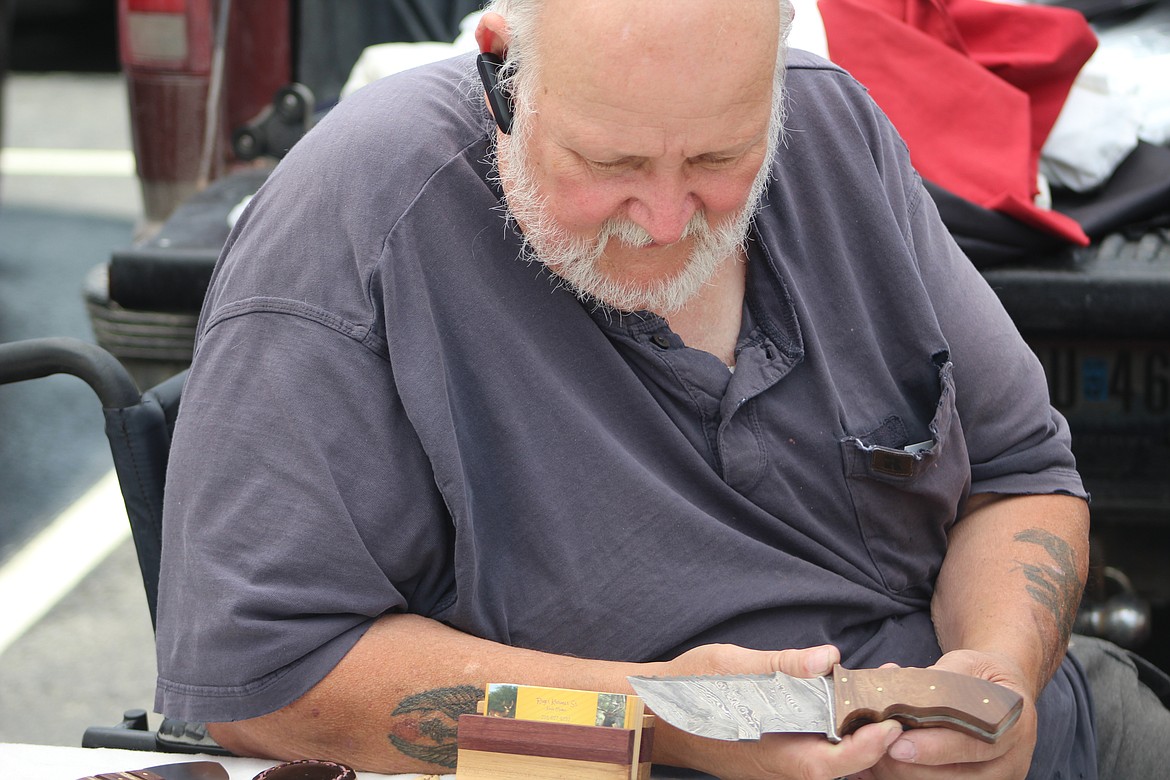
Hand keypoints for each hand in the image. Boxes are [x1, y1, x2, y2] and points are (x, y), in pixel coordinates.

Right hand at [648, 643, 902, 779]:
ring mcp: (772, 766)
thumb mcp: (732, 667)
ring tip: (873, 693)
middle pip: (838, 765)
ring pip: (826, 759)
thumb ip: (782, 666)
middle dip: (871, 736)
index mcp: (771, 754)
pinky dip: (830, 730)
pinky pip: (809, 750)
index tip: (891, 721)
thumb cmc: (687, 689)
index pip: (832, 763)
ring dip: (853, 732)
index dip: (867, 746)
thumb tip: (828, 659)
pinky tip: (837, 701)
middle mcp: (776, 768)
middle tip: (894, 697)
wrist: (650, 712)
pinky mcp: (768, 757)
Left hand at [855, 650, 1036, 779]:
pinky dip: (902, 777)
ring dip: (901, 774)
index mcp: (1012, 726)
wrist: (1004, 692)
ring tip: (868, 759)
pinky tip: (877, 767)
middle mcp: (1009, 762)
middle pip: (954, 776)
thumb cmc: (982, 676)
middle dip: (907, 766)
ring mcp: (994, 779)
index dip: (933, 747)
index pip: (971, 744)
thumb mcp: (966, 665)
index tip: (897, 745)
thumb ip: (938, 679)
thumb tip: (899, 686)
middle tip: (871, 748)